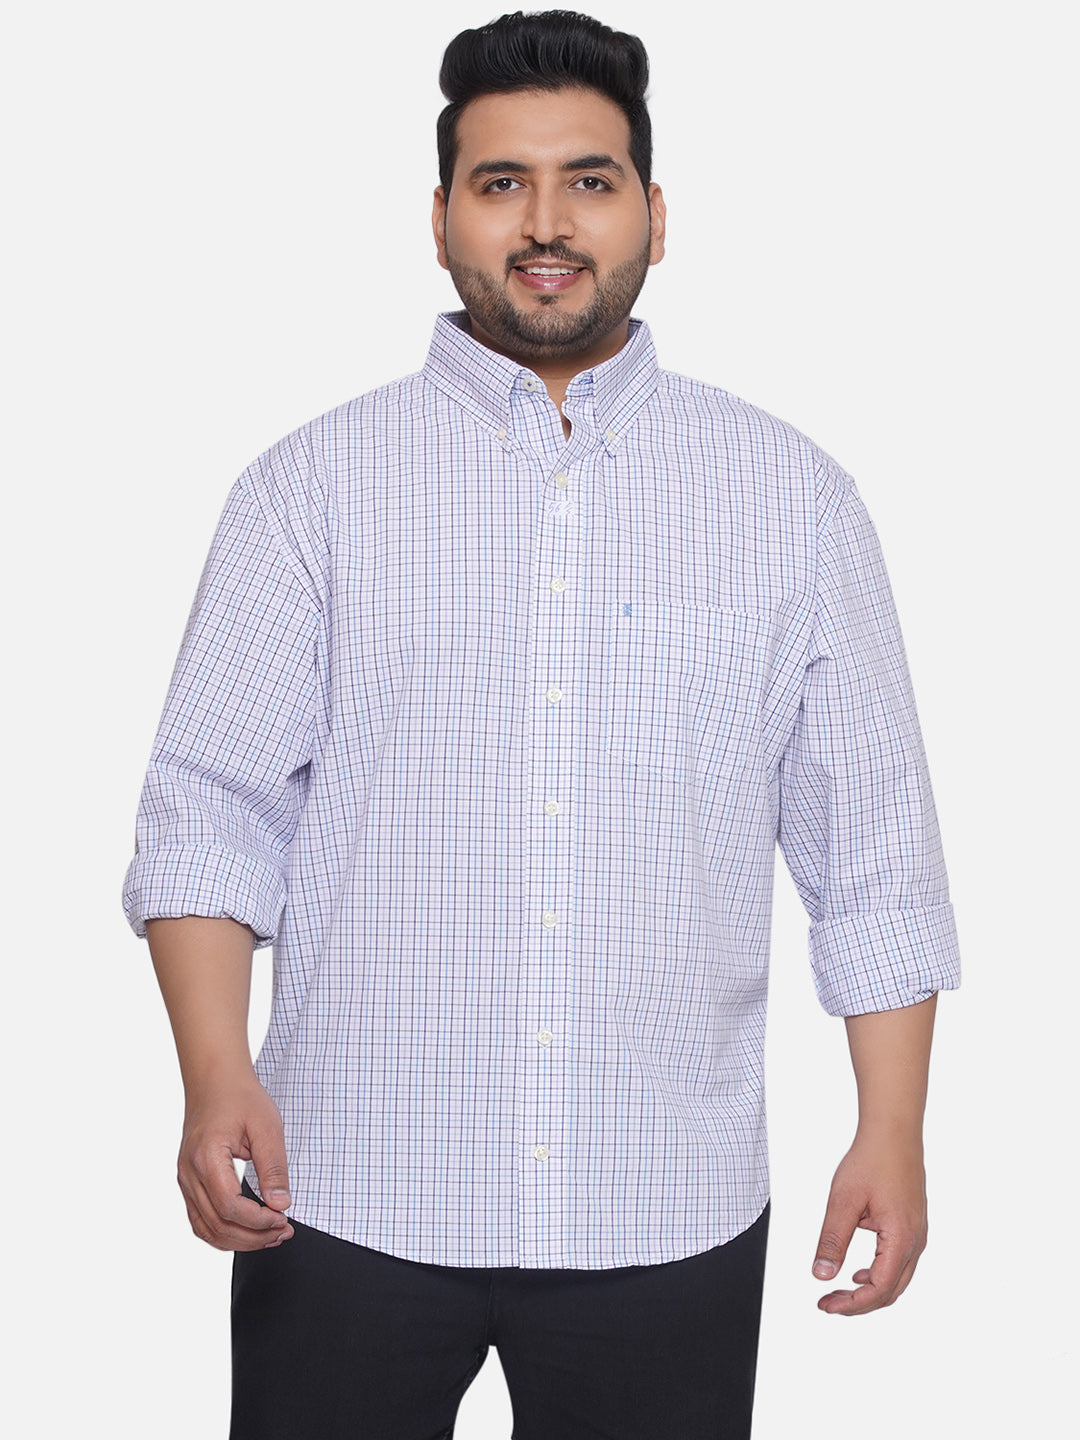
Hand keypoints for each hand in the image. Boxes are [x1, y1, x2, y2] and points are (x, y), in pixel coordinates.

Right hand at [177, 1070, 295, 1250]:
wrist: (215, 1081)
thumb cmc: (241, 1098)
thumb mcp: (266, 1126)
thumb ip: (273, 1167)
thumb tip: (281, 1205)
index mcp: (207, 1158)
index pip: (230, 1207)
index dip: (259, 1221)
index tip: (284, 1219)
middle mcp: (189, 1174)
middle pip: (218, 1224)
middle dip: (253, 1237)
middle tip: (283, 1232)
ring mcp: (185, 1180)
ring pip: (206, 1229)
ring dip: (239, 1240)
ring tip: (270, 1236)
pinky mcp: (188, 1182)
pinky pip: (200, 1220)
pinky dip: (223, 1232)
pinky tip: (247, 1231)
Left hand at [812, 1129, 927, 1315]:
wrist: (893, 1132)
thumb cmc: (871, 1160)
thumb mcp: (844, 1201)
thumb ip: (832, 1240)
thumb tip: (821, 1274)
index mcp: (901, 1239)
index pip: (878, 1289)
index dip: (851, 1303)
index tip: (825, 1305)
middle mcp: (915, 1241)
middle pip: (890, 1291)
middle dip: (859, 1303)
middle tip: (828, 1303)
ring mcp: (918, 1234)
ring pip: (897, 1279)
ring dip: (869, 1290)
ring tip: (840, 1291)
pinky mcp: (913, 1226)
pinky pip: (899, 1262)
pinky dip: (878, 1274)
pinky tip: (858, 1272)